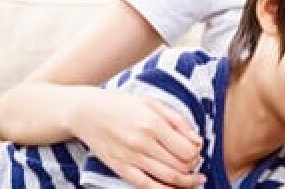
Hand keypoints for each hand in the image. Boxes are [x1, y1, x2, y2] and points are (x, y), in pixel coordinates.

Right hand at [70, 89, 206, 187]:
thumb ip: (178, 121)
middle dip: (193, 165)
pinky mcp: (120, 169)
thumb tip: (198, 140)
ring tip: (193, 178)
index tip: (196, 148)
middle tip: (194, 161)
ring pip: (169, 178)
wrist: (86, 113)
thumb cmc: (121, 105)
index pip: (188, 148)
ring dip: (186, 181)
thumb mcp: (152, 103)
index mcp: (153, 124)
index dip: (197, 151)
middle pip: (181, 165)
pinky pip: (147, 187)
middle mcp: (143, 143)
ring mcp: (131, 158)